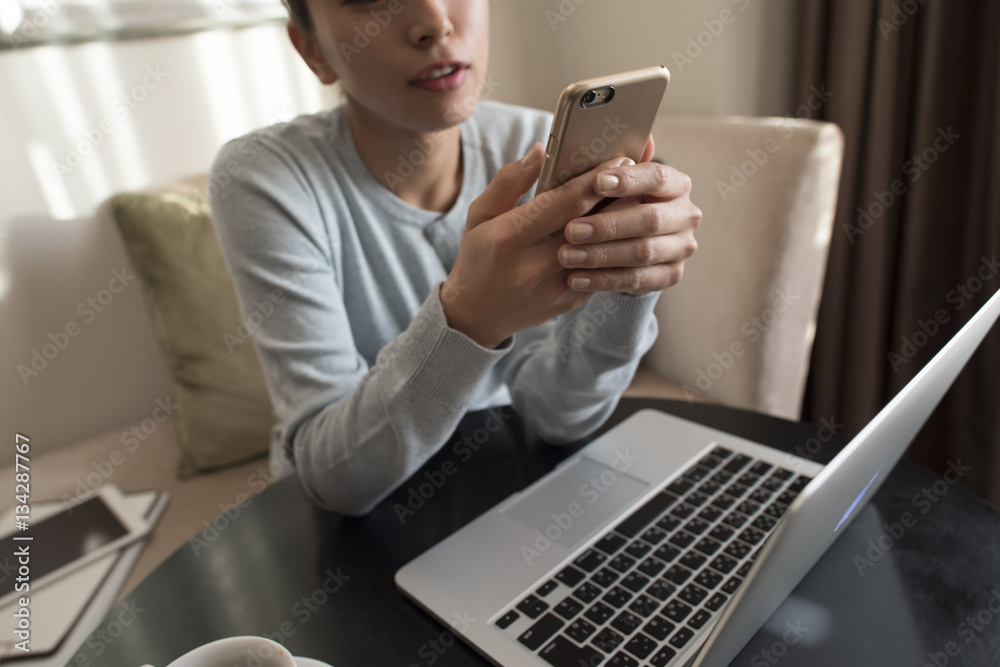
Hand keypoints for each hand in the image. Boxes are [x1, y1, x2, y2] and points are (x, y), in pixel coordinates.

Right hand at [442, 143, 633, 347]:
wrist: (476, 313)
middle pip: (589, 227)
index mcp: (509, 238)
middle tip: (640, 173)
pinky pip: (600, 271)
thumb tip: (540, 150)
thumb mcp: (480, 214)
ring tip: (639, 198)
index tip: (619, 158)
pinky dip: (614, 248)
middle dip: (618, 198)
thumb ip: (509, 181)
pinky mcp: (569, 302)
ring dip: (622, 224)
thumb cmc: (479, 256)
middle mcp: (533, 266)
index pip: (561, 204)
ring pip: (601, 250)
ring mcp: (554, 288)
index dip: (594, 181)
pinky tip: (627, 229)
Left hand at [556, 136, 701, 294]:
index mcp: (674, 182)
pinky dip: (603, 280)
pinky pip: (637, 280)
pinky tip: (575, 278)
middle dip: (607, 225)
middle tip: (570, 229)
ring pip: (642, 252)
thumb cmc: (611, 203)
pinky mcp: (671, 275)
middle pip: (650, 219)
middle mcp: (685, 213)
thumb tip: (612, 140)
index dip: (629, 180)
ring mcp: (681, 246)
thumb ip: (608, 161)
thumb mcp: (607, 181)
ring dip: (601, 255)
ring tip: (566, 256)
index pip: (657, 177)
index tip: (597, 182)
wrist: (625, 242)